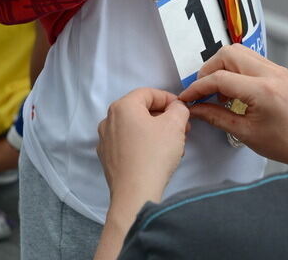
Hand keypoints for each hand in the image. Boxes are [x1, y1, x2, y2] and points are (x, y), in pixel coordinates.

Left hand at [97, 88, 189, 204]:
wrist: (135, 195)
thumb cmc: (154, 154)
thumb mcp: (175, 124)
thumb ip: (179, 108)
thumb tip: (177, 108)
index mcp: (122, 106)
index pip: (148, 93)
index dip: (168, 98)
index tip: (182, 109)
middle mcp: (108, 120)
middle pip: (140, 110)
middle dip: (163, 117)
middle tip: (181, 128)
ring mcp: (105, 140)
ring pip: (134, 128)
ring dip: (154, 131)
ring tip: (172, 144)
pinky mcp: (107, 159)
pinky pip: (127, 143)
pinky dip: (142, 144)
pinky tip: (157, 157)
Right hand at [179, 45, 287, 164]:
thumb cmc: (286, 144)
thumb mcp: (246, 133)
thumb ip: (217, 117)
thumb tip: (195, 109)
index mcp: (262, 90)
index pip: (220, 78)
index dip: (198, 87)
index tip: (187, 97)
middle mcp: (270, 72)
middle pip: (227, 53)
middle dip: (209, 69)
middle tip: (203, 91)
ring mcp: (277, 68)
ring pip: (239, 51)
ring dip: (223, 66)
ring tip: (219, 91)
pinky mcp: (280, 70)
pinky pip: (252, 58)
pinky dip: (236, 68)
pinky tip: (235, 89)